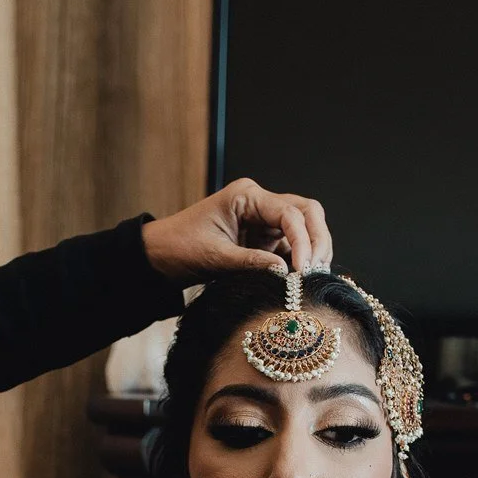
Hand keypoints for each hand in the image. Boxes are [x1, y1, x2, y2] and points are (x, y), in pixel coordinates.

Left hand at [141, 181, 331, 282]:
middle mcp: (260, 204)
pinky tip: (300, 281)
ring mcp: (264, 221)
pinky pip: (291, 247)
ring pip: (304, 229)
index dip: (303, 240)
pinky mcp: (263, 240)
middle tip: (316, 272)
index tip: (303, 270)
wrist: (160, 256)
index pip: (290, 212)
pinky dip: (299, 262)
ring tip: (310, 280)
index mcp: (247, 196)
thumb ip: (251, 264)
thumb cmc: (180, 248)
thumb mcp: (215, 258)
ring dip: (312, 251)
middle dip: (317, 240)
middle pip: (307, 213)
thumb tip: (285, 273)